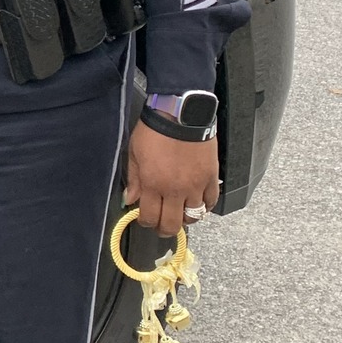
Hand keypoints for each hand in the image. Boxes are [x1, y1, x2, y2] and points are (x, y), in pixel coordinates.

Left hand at [124, 120, 218, 236]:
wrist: (181, 114)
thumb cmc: (156, 129)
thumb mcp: (134, 152)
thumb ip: (134, 179)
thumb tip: (130, 198)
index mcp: (154, 184)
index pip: (149, 217)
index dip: (145, 222)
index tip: (144, 219)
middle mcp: (175, 190)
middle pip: (172, 224)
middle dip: (164, 229)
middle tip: (161, 225)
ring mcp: (196, 185)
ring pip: (193, 217)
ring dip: (185, 219)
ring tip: (179, 213)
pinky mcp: (211, 178)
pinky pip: (211, 202)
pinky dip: (205, 207)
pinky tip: (197, 203)